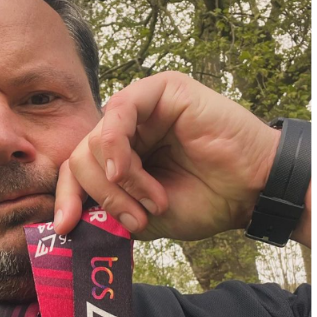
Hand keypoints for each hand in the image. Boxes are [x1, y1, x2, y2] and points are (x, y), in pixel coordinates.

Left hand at [49, 71, 291, 241]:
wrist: (251, 190)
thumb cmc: (207, 200)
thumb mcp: (143, 216)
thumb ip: (105, 211)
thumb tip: (65, 219)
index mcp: (125, 153)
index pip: (78, 168)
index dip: (68, 195)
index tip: (66, 226)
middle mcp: (131, 126)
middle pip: (81, 155)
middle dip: (101, 195)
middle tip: (134, 219)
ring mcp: (146, 105)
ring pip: (96, 139)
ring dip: (117, 181)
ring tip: (151, 201)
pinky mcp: (163, 89)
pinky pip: (119, 111)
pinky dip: (115, 147)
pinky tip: (125, 171)